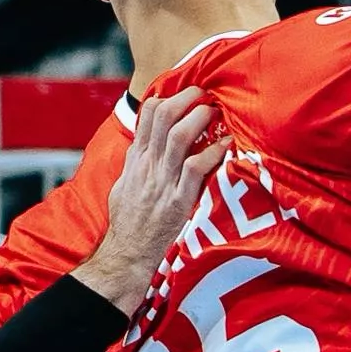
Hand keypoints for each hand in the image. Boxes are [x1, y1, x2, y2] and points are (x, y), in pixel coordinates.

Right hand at [71, 91, 220, 307]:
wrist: (126, 257)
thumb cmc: (128, 226)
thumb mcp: (124, 187)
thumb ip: (136, 165)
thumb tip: (145, 147)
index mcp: (136, 160)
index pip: (147, 114)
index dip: (168, 97)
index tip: (184, 96)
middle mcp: (148, 166)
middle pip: (165, 115)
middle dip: (187, 98)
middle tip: (205, 94)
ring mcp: (163, 182)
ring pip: (180, 136)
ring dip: (201, 118)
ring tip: (215, 112)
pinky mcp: (178, 202)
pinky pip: (197, 168)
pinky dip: (214, 152)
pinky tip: (226, 146)